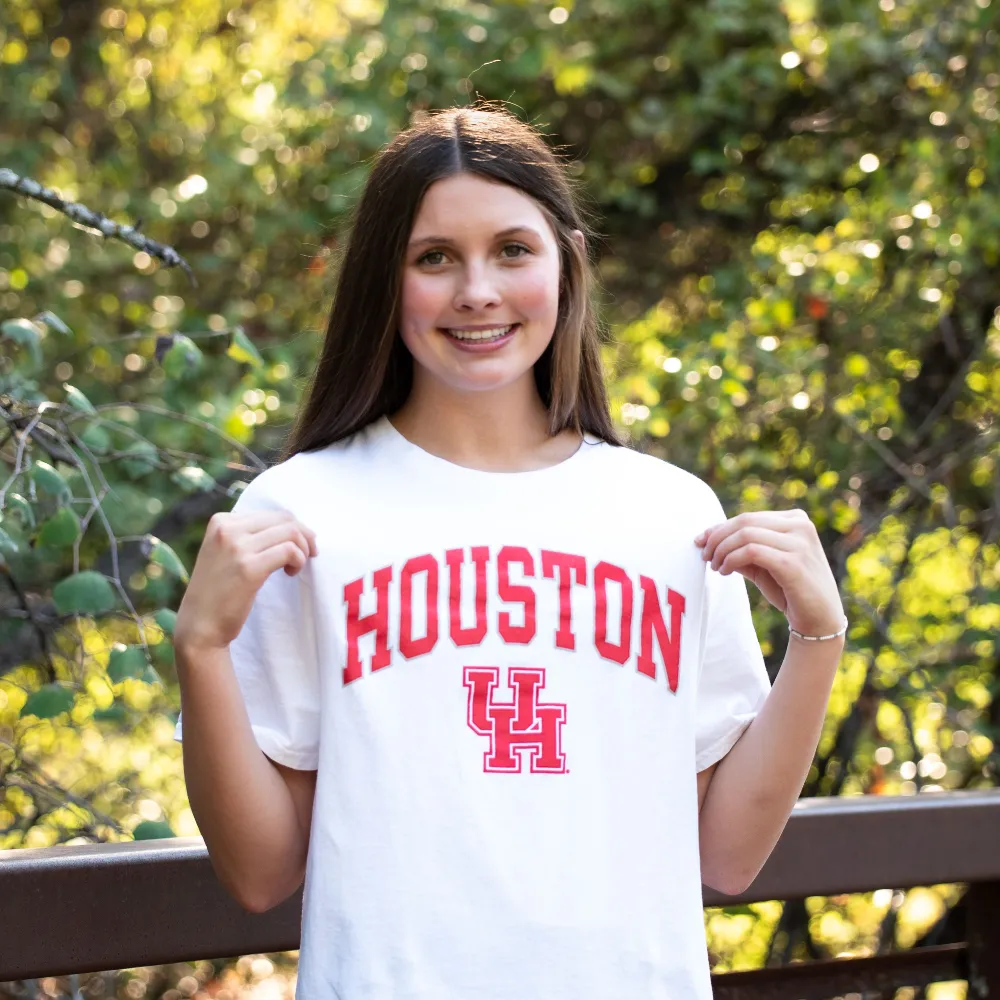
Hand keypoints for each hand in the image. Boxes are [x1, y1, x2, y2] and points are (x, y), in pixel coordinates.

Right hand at [175, 509, 317, 654]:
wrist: (200, 625)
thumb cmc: (218, 591)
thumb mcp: (225, 552)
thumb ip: (248, 536)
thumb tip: (291, 527)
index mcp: (221, 521)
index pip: (272, 514)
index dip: (292, 529)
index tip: (295, 547)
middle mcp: (227, 529)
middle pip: (284, 519)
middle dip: (304, 536)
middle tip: (308, 555)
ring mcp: (237, 547)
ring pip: (290, 532)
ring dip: (303, 549)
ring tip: (296, 567)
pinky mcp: (249, 568)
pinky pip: (289, 551)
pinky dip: (299, 560)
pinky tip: (291, 573)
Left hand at [694, 509, 844, 636]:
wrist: (820, 620)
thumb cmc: (790, 590)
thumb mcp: (763, 565)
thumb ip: (741, 549)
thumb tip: (707, 538)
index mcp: (796, 520)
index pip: (748, 517)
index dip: (719, 528)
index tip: (700, 541)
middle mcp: (800, 526)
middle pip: (744, 522)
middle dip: (717, 538)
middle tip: (705, 556)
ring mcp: (800, 543)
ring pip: (746, 535)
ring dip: (722, 551)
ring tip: (715, 566)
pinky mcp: (794, 562)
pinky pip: (751, 552)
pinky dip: (731, 560)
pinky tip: (724, 571)